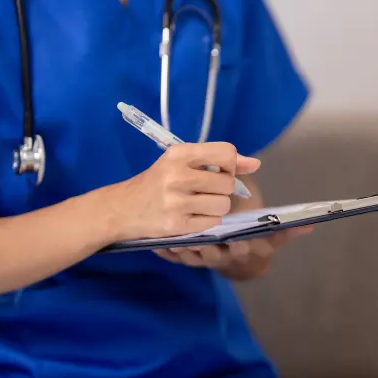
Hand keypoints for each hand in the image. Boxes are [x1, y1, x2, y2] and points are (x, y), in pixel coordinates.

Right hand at [105, 142, 260, 240]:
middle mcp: (177, 175)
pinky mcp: (176, 225)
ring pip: (223, 204)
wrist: (122, 208)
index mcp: (179, 154)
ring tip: (199, 204)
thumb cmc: (156, 182)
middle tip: (205, 191)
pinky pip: (212, 222)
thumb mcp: (182, 162)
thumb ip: (219, 160)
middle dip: (223, 189)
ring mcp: (176, 201)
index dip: (230, 165)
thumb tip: (256, 164)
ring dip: (217, 207)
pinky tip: (191, 216)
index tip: (219, 172)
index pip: (226, 153)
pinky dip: (207, 220)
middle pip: (228, 182)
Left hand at [154, 226, 312, 279]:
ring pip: (190, 256)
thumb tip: (311, 225)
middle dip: (202, 245)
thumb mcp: (274, 239)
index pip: (240, 248)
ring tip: (170, 234)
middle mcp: (222, 257)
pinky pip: (174, 257)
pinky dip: (165, 251)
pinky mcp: (187, 259)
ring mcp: (203, 260)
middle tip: (193, 232)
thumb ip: (288, 231)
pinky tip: (156, 242)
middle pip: (211, 253)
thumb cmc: (258, 243)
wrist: (242, 265)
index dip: (235, 243)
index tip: (233, 235)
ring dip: (180, 247)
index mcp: (243, 250)